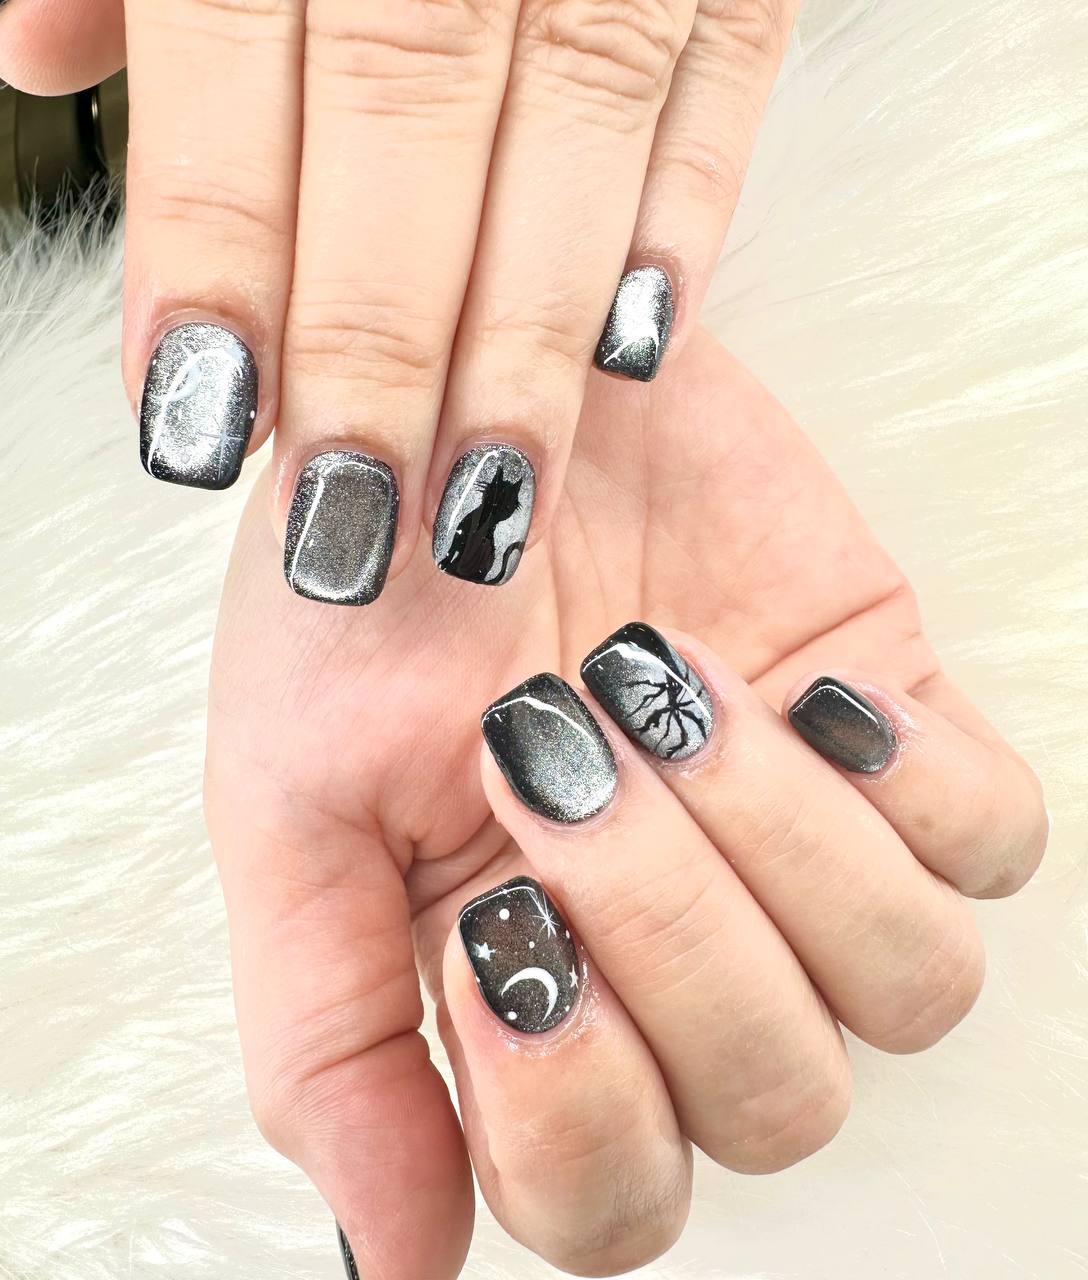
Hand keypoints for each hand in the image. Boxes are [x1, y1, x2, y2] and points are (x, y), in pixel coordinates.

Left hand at [2, 0, 797, 602]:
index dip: (218, 256)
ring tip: (487, 495)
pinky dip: (688, 210)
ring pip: (573, 121)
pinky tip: (641, 347)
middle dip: (375, 342)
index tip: (200, 423)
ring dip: (528, 333)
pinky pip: (728, 69)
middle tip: (348, 514)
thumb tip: (38, 57)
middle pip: (404, 120)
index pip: (232, 64)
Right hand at [204, 330, 1045, 1277]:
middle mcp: (680, 950)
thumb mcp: (289, 803)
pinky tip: (795, 687)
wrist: (469, 401)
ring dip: (781, 846)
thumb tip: (401, 1264)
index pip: (610, 1201)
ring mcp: (802, 847)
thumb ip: (329, 1039)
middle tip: (557, 753)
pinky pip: (994, 842)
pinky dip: (906, 776)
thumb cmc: (373, 591)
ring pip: (909, 988)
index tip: (500, 923)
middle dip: (668, 929)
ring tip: (660, 694)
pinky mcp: (895, 733)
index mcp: (532, 996)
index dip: (572, 1110)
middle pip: (775, 1104)